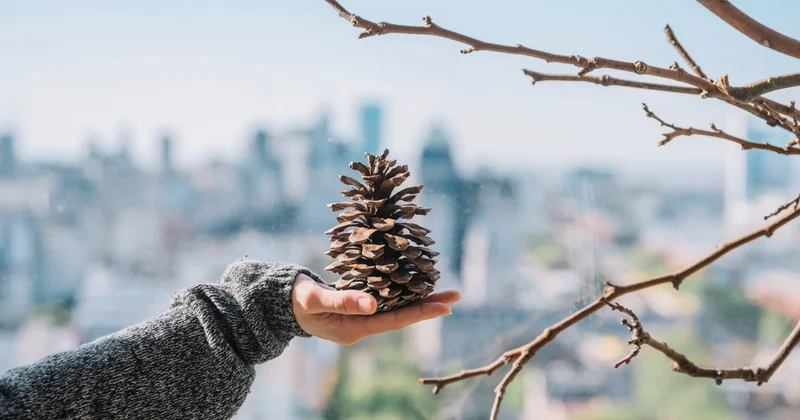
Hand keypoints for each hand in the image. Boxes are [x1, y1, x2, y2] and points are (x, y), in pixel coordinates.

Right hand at [292, 273, 459, 344]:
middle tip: (456, 295)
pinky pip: (387, 300)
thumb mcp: (315, 300)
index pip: (394, 321)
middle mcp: (362, 326)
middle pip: (402, 316)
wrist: (280, 302)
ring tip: (445, 290)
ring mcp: (361, 318)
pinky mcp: (358, 307)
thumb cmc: (295, 301)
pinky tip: (415, 283)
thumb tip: (374, 304)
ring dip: (419, 298)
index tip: (445, 306)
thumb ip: (342, 301)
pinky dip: (403, 292)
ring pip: (397, 308)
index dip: (420, 313)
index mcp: (354, 330)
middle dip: (428, 305)